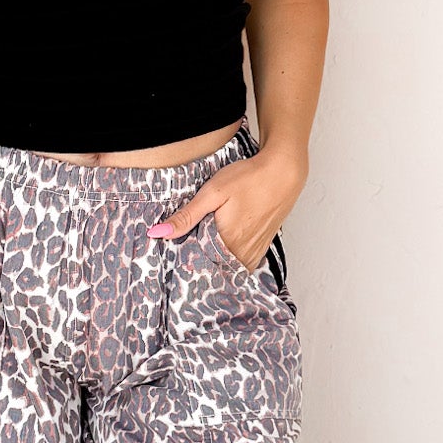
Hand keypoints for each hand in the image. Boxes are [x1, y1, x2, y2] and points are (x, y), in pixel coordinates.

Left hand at [145, 145, 307, 272]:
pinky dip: (231, 261)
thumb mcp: (212, 193)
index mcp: (228, 243)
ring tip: (201, 255)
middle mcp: (243, 252)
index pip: (199, 267)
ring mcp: (255, 251)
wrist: (283, 172)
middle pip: (215, 270)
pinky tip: (222, 250)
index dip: (185, 265)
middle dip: (199, 266)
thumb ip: (186, 216)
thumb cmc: (249, 179)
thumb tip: (159, 232)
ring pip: (230, 268)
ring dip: (216, 265)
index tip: (173, 262)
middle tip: (185, 258)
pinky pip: (244, 263)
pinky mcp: (263, 246)